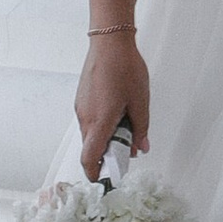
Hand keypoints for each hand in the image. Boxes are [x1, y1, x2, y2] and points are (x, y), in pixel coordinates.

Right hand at [75, 32, 149, 176]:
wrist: (109, 42)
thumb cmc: (125, 68)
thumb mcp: (140, 101)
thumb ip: (141, 128)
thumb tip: (141, 147)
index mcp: (100, 122)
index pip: (89, 158)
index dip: (95, 173)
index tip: (105, 180)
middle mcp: (85, 117)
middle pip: (91, 147)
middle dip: (107, 154)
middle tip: (128, 148)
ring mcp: (81, 107)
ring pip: (90, 133)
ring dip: (106, 137)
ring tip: (127, 124)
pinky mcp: (81, 98)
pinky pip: (89, 119)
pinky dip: (101, 124)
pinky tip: (117, 111)